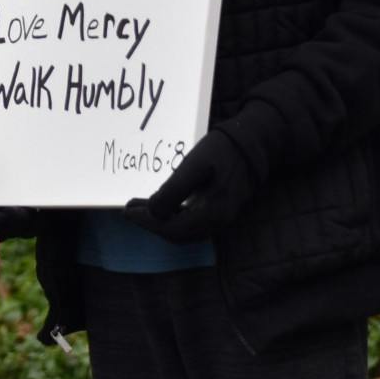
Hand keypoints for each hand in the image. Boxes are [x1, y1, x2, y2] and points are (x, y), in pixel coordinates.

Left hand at [124, 132, 259, 242]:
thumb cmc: (222, 150)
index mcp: (212, 213)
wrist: (252, 144)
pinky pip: (193, 225)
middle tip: (130, 210)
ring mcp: (222, 219)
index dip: (147, 222)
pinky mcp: (221, 212)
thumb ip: (173, 190)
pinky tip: (163, 207)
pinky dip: (174, 220)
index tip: (127, 210)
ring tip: (141, 208)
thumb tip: (153, 212)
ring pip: (185, 232)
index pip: (172, 229)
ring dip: (161, 223)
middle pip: (177, 235)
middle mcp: (219, 222)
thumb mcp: (194, 165)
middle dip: (151, 224)